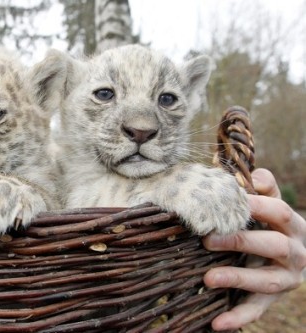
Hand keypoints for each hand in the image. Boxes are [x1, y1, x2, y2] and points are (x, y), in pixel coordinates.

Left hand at [203, 168, 305, 330]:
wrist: (296, 257)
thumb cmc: (271, 224)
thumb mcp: (271, 206)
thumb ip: (263, 189)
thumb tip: (254, 175)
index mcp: (292, 225)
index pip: (278, 211)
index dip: (256, 205)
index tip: (228, 201)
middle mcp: (295, 252)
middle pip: (273, 245)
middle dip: (240, 241)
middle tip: (207, 240)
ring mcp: (286, 278)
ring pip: (266, 280)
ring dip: (237, 279)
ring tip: (209, 279)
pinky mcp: (274, 299)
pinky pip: (257, 310)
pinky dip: (238, 318)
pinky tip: (217, 324)